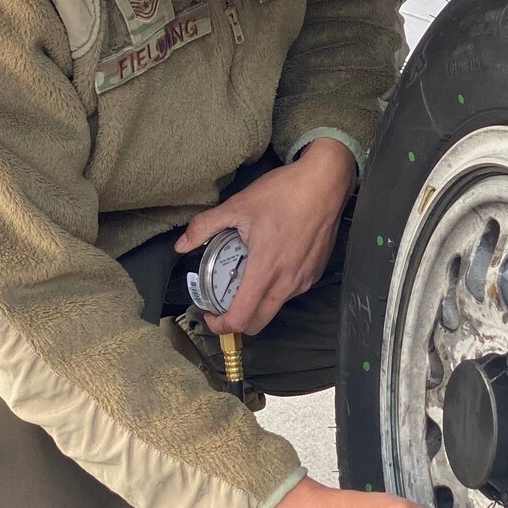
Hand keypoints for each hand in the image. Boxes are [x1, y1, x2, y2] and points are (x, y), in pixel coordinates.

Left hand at [176, 140, 356, 336]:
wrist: (325, 182)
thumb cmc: (284, 193)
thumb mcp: (238, 206)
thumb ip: (205, 226)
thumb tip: (182, 244)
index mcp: (265, 271)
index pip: (241, 319)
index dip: (220, 325)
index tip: (209, 314)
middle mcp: (287, 283)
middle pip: (257, 324)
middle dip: (236, 322)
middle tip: (222, 304)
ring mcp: (304, 280)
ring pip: (275, 307)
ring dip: (257, 303)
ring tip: (246, 277)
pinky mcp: (315, 272)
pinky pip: (291, 292)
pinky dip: (276, 289)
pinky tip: (270, 264)